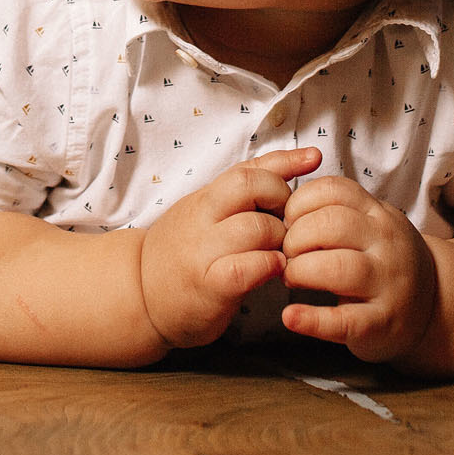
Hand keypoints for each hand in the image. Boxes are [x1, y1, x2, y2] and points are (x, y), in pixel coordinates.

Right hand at [138, 146, 318, 350]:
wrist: (140, 295)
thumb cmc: (181, 255)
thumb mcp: (203, 215)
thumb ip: (236, 198)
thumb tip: (282, 171)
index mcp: (204, 198)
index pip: (247, 168)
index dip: (285, 160)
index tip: (313, 159)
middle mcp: (202, 217)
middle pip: (249, 185)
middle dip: (280, 197)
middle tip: (287, 221)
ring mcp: (204, 250)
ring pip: (256, 227)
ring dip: (280, 239)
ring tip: (282, 252)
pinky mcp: (210, 284)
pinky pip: (248, 266)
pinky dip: (269, 266)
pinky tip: (274, 271)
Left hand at [279, 174, 439, 362]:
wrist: (435, 305)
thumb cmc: (383, 260)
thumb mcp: (369, 225)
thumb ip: (334, 212)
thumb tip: (280, 211)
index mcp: (377, 214)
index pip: (333, 190)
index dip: (298, 203)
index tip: (286, 220)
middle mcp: (386, 244)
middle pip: (332, 225)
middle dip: (295, 238)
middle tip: (285, 254)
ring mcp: (387, 284)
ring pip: (338, 268)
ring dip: (301, 271)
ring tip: (290, 277)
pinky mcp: (381, 323)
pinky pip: (343, 320)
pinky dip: (312, 319)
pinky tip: (291, 316)